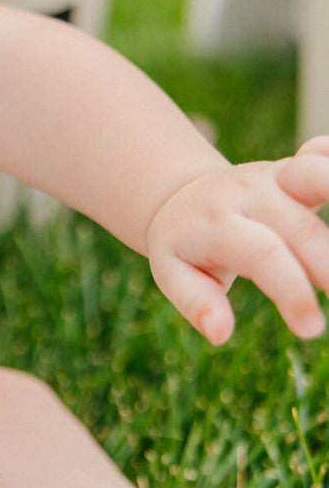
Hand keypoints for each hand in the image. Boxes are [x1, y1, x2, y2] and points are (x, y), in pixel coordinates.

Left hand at [145, 136, 328, 344]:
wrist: (180, 196)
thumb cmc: (183, 246)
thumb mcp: (173, 274)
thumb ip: (196, 302)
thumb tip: (220, 334)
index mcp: (217, 225)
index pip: (262, 256)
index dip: (292, 291)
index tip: (311, 329)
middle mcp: (248, 196)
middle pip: (301, 229)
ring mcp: (274, 178)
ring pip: (316, 177)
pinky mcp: (294, 168)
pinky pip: (319, 153)